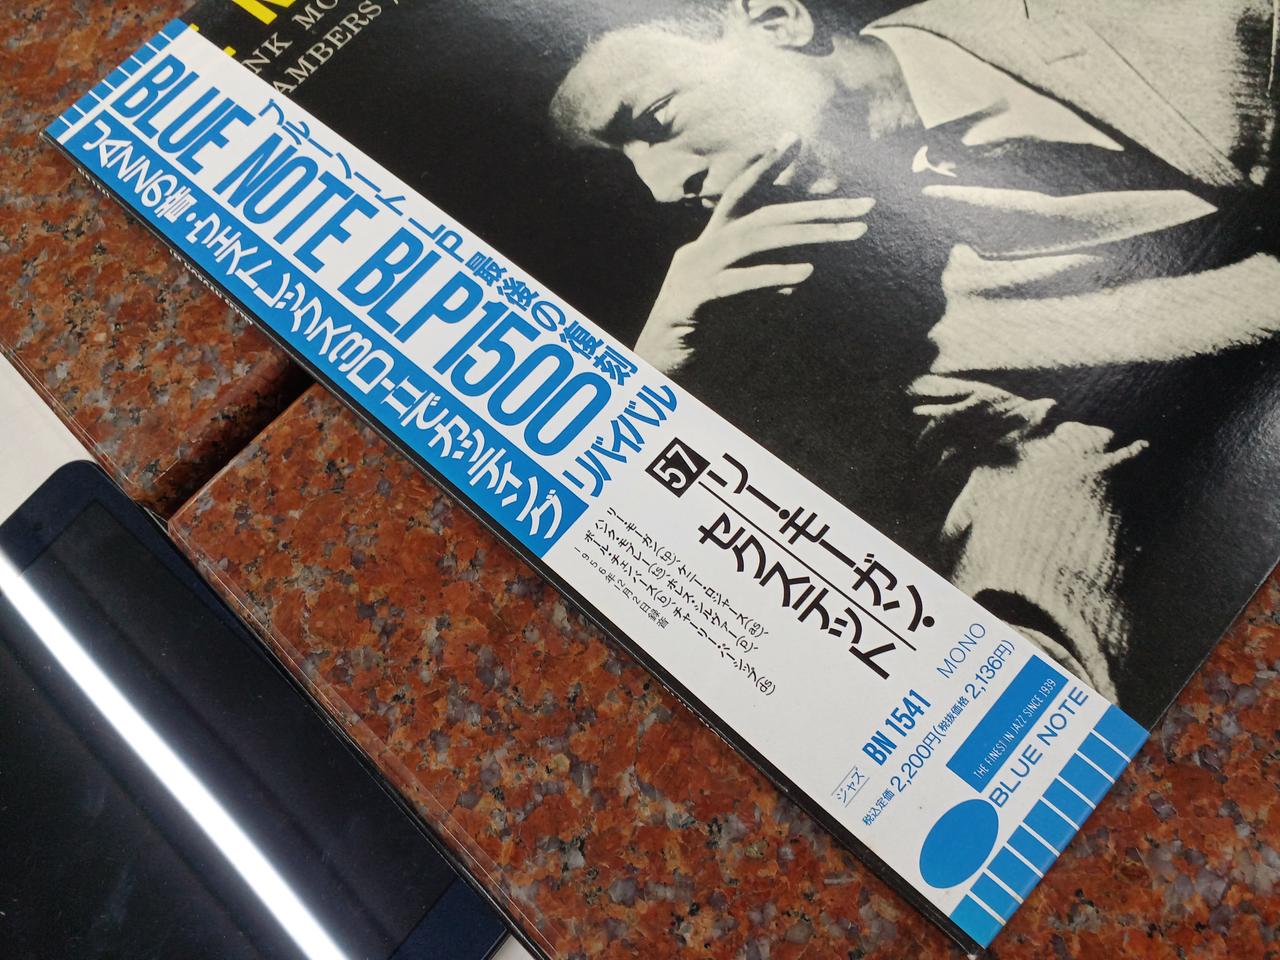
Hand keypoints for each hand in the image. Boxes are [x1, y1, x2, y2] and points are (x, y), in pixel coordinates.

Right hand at [635, 136, 873, 373]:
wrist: (652, 366)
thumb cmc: (696, 333)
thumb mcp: (734, 304)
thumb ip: (763, 284)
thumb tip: (800, 273)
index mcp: (709, 244)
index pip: (740, 195)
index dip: (764, 166)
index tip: (793, 137)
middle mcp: (701, 248)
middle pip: (765, 216)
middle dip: (818, 208)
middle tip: (865, 205)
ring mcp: (694, 271)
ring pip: (755, 240)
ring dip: (808, 235)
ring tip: (851, 233)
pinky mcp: (691, 299)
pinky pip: (737, 282)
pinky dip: (772, 274)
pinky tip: (806, 271)